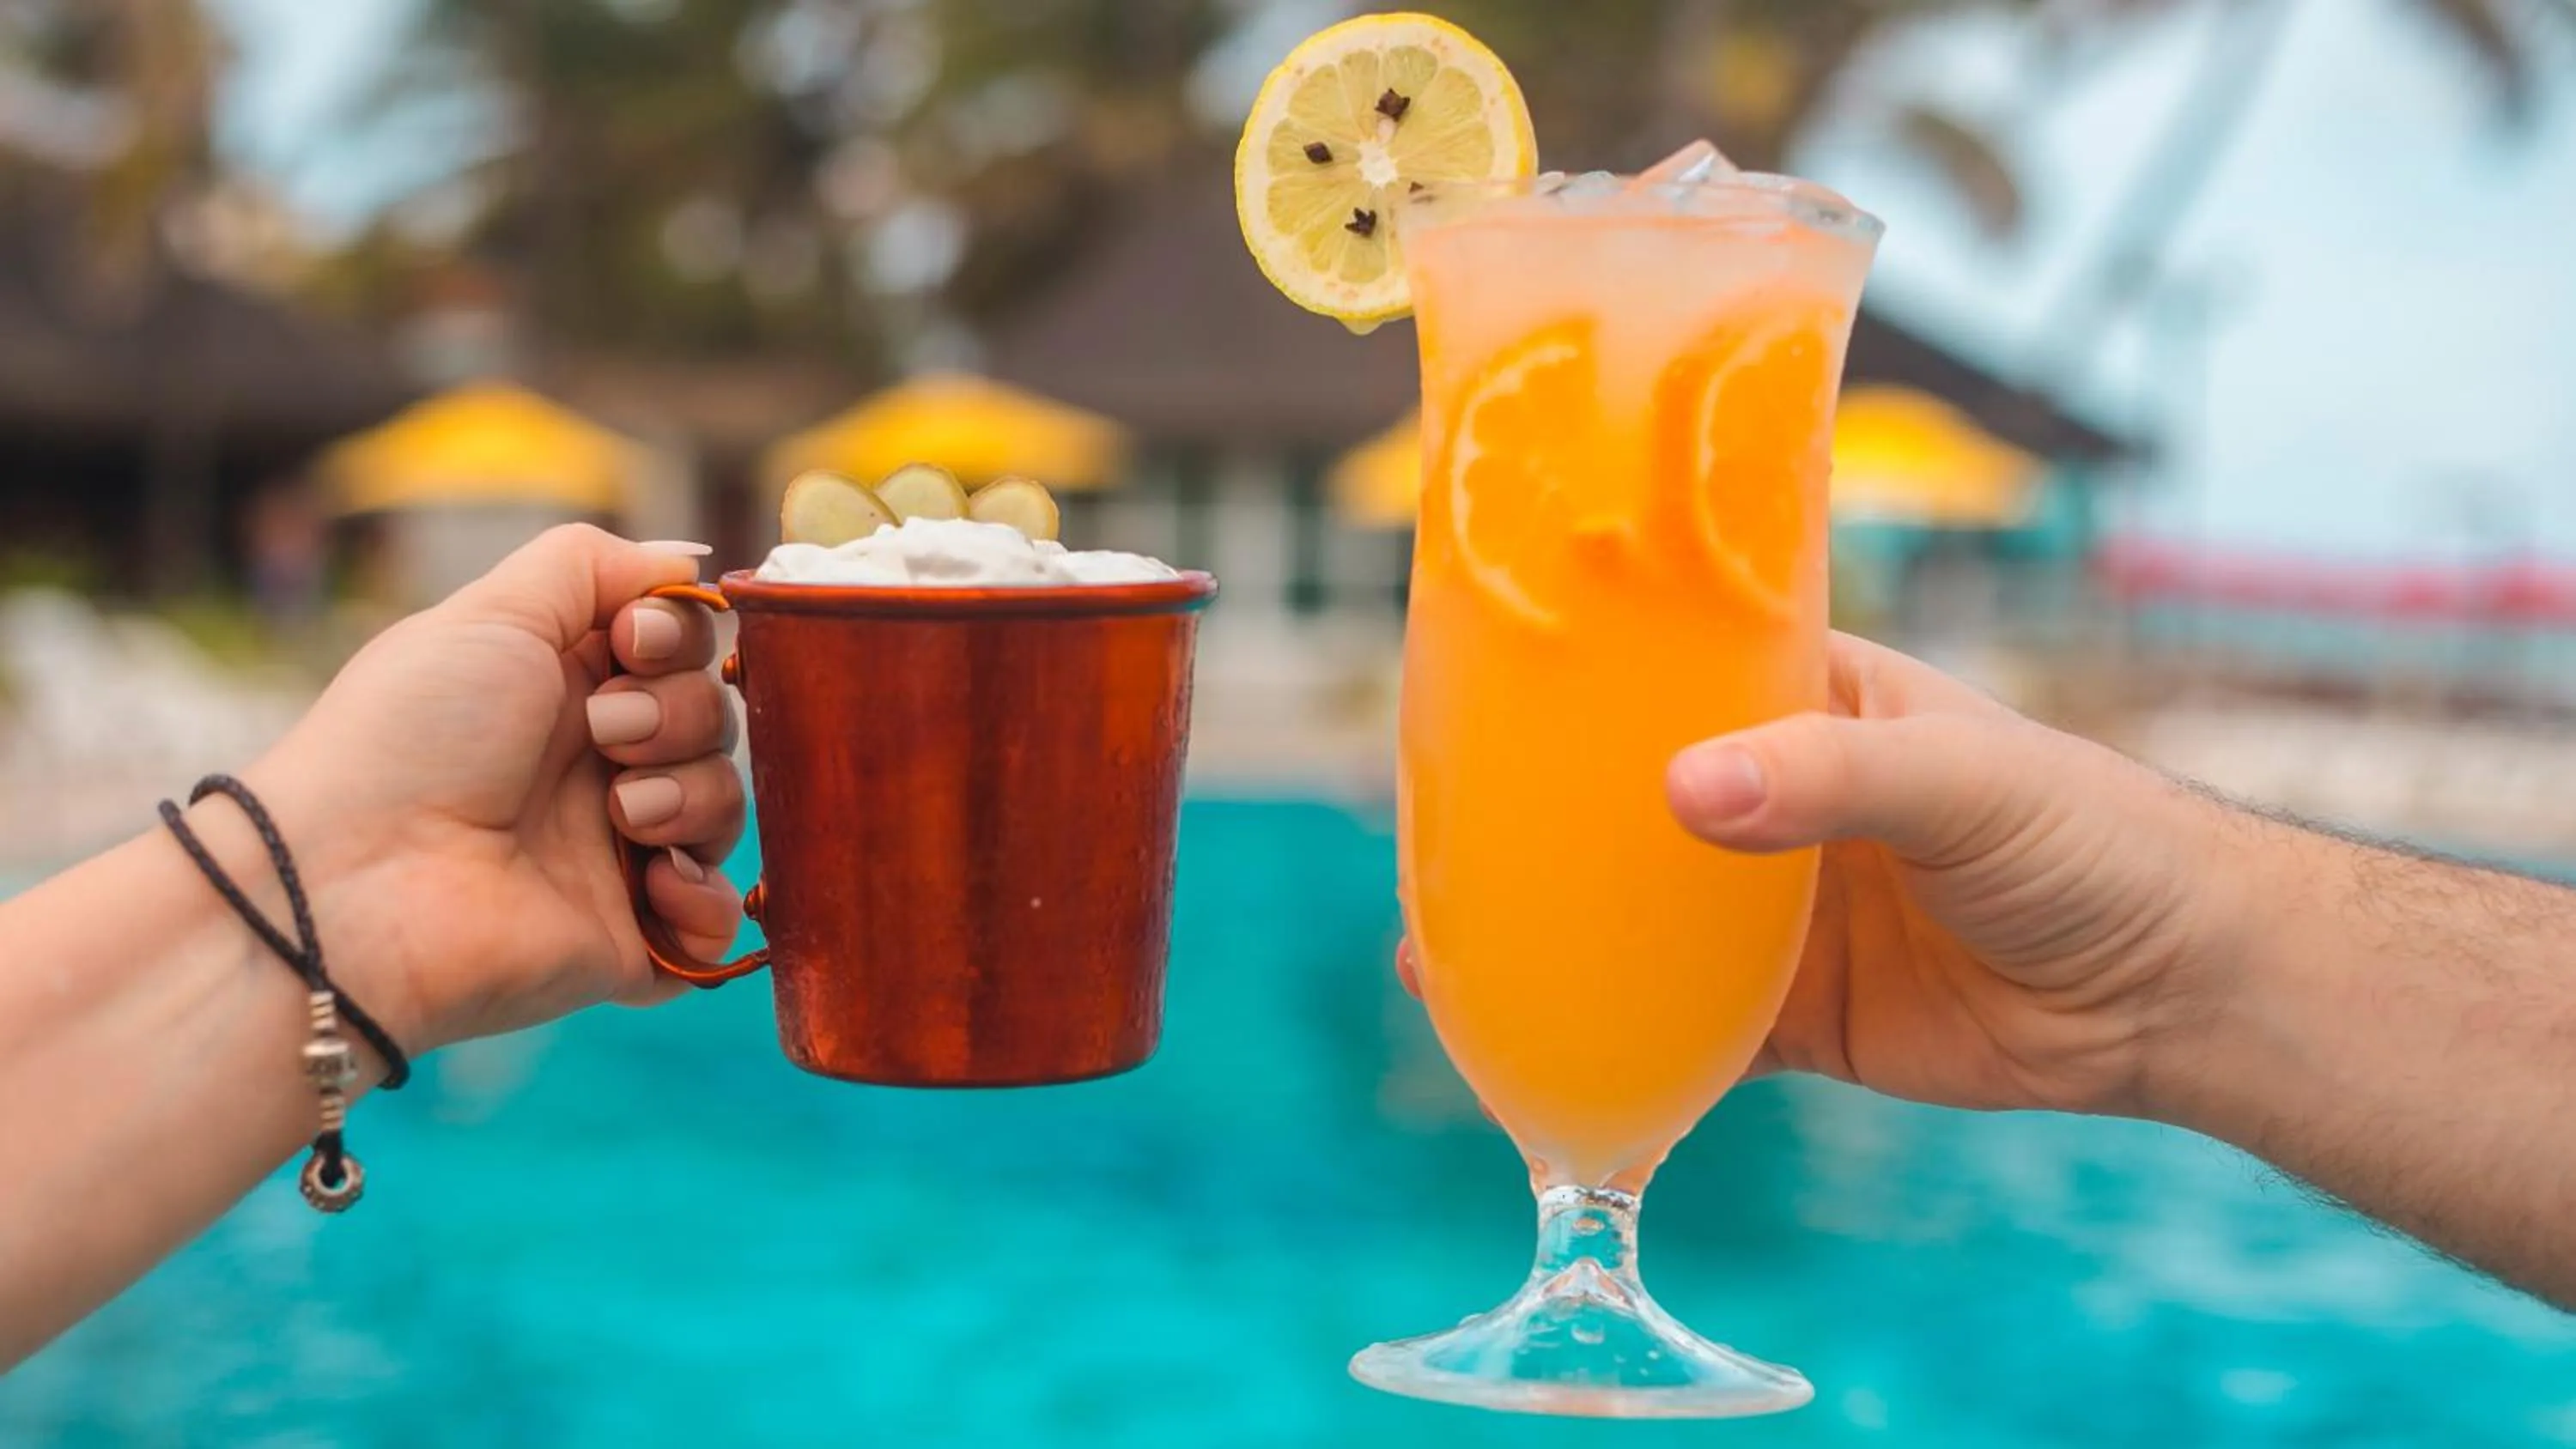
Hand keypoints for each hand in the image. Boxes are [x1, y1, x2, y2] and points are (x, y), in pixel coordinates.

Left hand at [235, 525, 744, 1055]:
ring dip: (690, 797)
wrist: (360, 882)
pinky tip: (657, 883)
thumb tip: (686, 559)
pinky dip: (708, 900)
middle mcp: (598, 767)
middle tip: (603, 738)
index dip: (679, 640)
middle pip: (715, 720)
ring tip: (621, 818)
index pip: (680, 650)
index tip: (634, 645)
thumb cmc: (409, 739)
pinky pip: (718, 923)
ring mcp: (616, 856)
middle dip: (680, 716)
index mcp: (567, 689)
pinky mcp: (628, 939)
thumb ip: (591, 566)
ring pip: (724, 808)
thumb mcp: (490, 613)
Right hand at [1398, 633, 2244, 1118]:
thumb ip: (1830, 779)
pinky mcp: (1797, 1018)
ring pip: (1635, 924)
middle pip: (1623, 805)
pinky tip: (1533, 1052)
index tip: (1466, 681)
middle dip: (1527, 823)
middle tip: (1421, 835)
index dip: (1573, 675)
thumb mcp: (1963, 780)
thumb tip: (1683, 791)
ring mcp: (1778, 914)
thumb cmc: (2089, 838)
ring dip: (1549, 937)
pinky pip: (1684, 1032)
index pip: (1667, 669)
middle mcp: (1775, 800)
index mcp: (1807, 704)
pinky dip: (1615, 1045)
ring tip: (1432, 949)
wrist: (2177, 994)